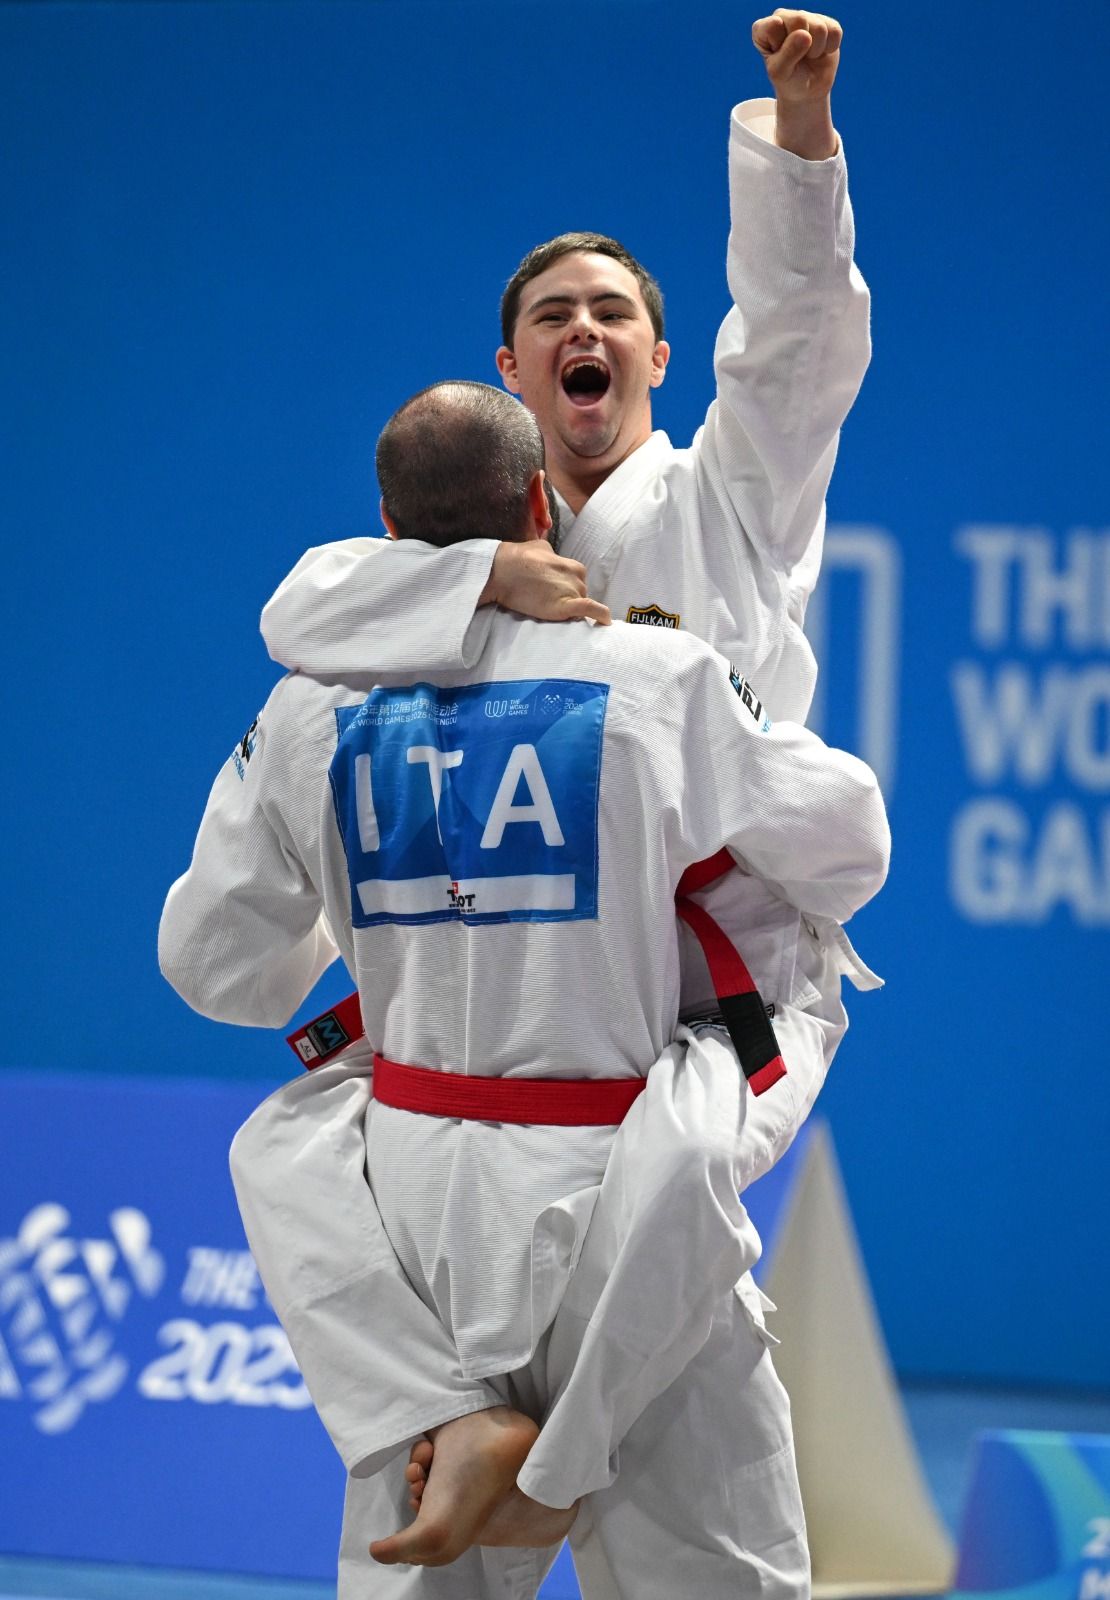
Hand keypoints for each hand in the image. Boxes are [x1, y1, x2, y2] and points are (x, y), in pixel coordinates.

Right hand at [481, 541, 611, 624]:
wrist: (502, 570)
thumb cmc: (517, 558)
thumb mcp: (541, 548)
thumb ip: (553, 557)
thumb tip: (554, 560)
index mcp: (574, 566)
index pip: (578, 585)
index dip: (567, 592)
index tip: (555, 595)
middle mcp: (578, 578)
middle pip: (580, 596)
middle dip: (568, 600)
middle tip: (547, 602)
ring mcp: (573, 591)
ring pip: (579, 605)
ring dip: (570, 610)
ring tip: (548, 610)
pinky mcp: (565, 605)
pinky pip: (589, 609)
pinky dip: (599, 615)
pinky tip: (604, 622)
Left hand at [752, 10, 841, 101]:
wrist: (807, 90)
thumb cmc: (788, 80)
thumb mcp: (781, 73)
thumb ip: (788, 54)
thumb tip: (805, 35)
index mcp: (764, 28)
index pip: (774, 25)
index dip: (782, 46)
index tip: (781, 59)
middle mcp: (784, 17)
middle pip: (800, 20)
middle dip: (802, 46)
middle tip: (798, 58)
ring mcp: (806, 17)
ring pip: (819, 28)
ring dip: (816, 49)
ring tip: (809, 56)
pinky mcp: (826, 21)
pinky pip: (834, 31)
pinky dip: (830, 48)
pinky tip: (821, 52)